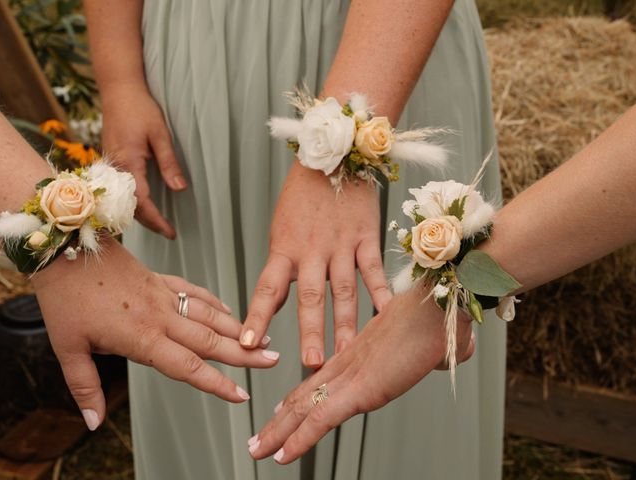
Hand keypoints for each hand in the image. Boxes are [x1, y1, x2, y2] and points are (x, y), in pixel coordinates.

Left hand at [32, 239, 278, 430]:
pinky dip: (214, 302)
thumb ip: (85, 387)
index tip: (240, 394)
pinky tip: (227, 310)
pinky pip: (195, 292)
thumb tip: (93, 422)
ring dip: (237, 328)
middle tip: (272, 360)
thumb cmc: (65, 299)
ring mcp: (163, 295)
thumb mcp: (67, 348)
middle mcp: (161, 316)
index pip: (188, 366)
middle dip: (244, 353)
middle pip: (211, 339)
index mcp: (141, 336)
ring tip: (261, 337)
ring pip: (209, 314)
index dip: (216, 383)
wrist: (66, 249)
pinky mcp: (159, 280)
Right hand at [101, 83, 184, 238]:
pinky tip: (144, 206)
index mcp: (128, 162)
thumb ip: (169, 163)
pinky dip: (131, 202)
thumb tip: (179, 189)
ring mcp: (110, 165)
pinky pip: (118, 189)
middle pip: (129, 206)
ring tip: (159, 224)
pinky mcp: (110, 161)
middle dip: (149, 223)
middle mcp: (115, 168)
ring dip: (139, 215)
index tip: (171, 232)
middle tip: (169, 233)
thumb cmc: (141, 109)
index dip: (156, 220)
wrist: (118, 89)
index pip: (141, 202)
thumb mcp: (160, 135)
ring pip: (122, 200)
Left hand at [240, 161, 392, 366]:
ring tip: (346, 354)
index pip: (267, 289)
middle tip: (311, 364)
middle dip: (310, 331)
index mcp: (284, 247)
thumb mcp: (282, 229)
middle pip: (310, 296)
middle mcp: (311, 249)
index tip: (248, 345)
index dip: (258, 317)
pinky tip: (386, 316)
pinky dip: (381, 294)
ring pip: (344, 290)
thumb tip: (275, 304)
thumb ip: (282, 267)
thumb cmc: (302, 196)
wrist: (331, 155)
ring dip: (346, 324)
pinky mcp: (366, 236)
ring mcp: (341, 244)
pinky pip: (374, 270)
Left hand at [247, 287, 474, 463]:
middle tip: (259, 436)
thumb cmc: (443, 319)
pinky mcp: (359, 389)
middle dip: (279, 420)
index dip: (299, 396)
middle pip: (304, 394)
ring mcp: (350, 375)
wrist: (441, 305)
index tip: (282, 409)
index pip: (321, 378)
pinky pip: (320, 419)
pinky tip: (282, 455)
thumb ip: (438, 351)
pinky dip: (299, 439)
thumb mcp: (435, 342)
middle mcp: (348, 362)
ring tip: (256, 450)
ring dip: (278, 433)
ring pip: (302, 408)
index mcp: (360, 352)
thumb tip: (456, 351)